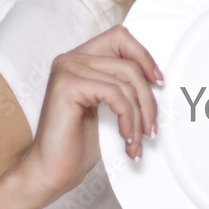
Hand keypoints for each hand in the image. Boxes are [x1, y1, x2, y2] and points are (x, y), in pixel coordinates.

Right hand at [20, 24, 161, 200]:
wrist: (51, 172)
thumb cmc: (76, 144)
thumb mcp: (107, 108)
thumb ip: (124, 86)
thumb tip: (157, 80)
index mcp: (80, 59)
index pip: (120, 37)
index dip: (144, 56)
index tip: (158, 82)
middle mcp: (71, 59)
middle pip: (129, 63)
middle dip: (148, 99)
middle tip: (151, 127)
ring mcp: (67, 69)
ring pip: (126, 82)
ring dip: (140, 116)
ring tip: (137, 140)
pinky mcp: (67, 85)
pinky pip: (115, 95)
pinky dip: (128, 119)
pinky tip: (126, 139)